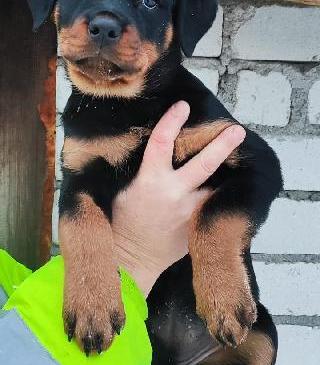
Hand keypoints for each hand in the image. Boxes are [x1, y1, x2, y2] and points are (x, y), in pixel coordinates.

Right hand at [112, 100, 245, 297]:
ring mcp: (189, 214)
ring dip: (226, 175)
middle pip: (203, 166)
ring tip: (241, 159)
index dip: (171, 122)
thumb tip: (162, 147)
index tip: (182, 105)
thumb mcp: (128, 189)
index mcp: (150, 183)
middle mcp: (174, 196)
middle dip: (221, 146)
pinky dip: (218, 195)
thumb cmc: (123, 220)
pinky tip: (227, 186)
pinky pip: (212, 206)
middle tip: (237, 130)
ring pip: (215, 188)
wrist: (131, 259)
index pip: (160, 144)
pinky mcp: (198, 227)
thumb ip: (147, 170)